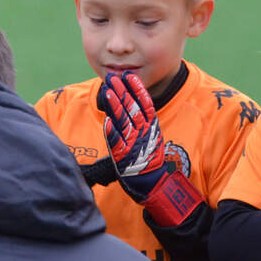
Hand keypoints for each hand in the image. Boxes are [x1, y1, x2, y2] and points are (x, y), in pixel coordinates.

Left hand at [99, 72, 201, 226]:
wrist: (154, 184)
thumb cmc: (148, 159)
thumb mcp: (150, 137)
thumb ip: (142, 121)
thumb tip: (130, 104)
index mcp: (152, 127)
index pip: (145, 104)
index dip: (137, 89)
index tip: (129, 76)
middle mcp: (144, 134)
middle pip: (133, 109)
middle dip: (123, 91)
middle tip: (114, 77)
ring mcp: (134, 145)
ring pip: (124, 122)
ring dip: (116, 107)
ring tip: (108, 91)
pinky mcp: (125, 158)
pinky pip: (118, 144)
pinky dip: (112, 133)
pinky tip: (106, 122)